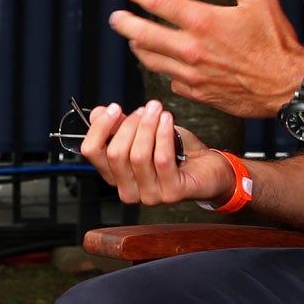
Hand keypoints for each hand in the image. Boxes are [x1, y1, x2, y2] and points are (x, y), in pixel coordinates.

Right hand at [81, 100, 236, 206]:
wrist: (210, 169)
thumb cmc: (178, 152)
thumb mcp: (145, 133)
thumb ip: (120, 126)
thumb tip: (99, 112)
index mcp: (115, 176)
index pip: (92, 152)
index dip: (100, 127)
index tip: (113, 108)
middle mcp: (129, 190)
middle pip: (115, 153)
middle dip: (130, 125)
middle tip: (146, 108)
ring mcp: (149, 195)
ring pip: (138, 156)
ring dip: (148, 127)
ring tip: (158, 110)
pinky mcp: (171, 194)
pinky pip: (161, 159)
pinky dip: (163, 135)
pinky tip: (168, 120)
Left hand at [109, 0, 303, 118]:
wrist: (287, 86)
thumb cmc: (276, 42)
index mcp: (203, 21)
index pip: (158, 2)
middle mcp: (191, 49)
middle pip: (142, 35)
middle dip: (125, 24)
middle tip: (116, 18)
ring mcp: (191, 74)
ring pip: (151, 61)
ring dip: (139, 48)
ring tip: (135, 40)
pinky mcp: (197, 93)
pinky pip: (171, 81)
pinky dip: (166, 70)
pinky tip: (167, 64)